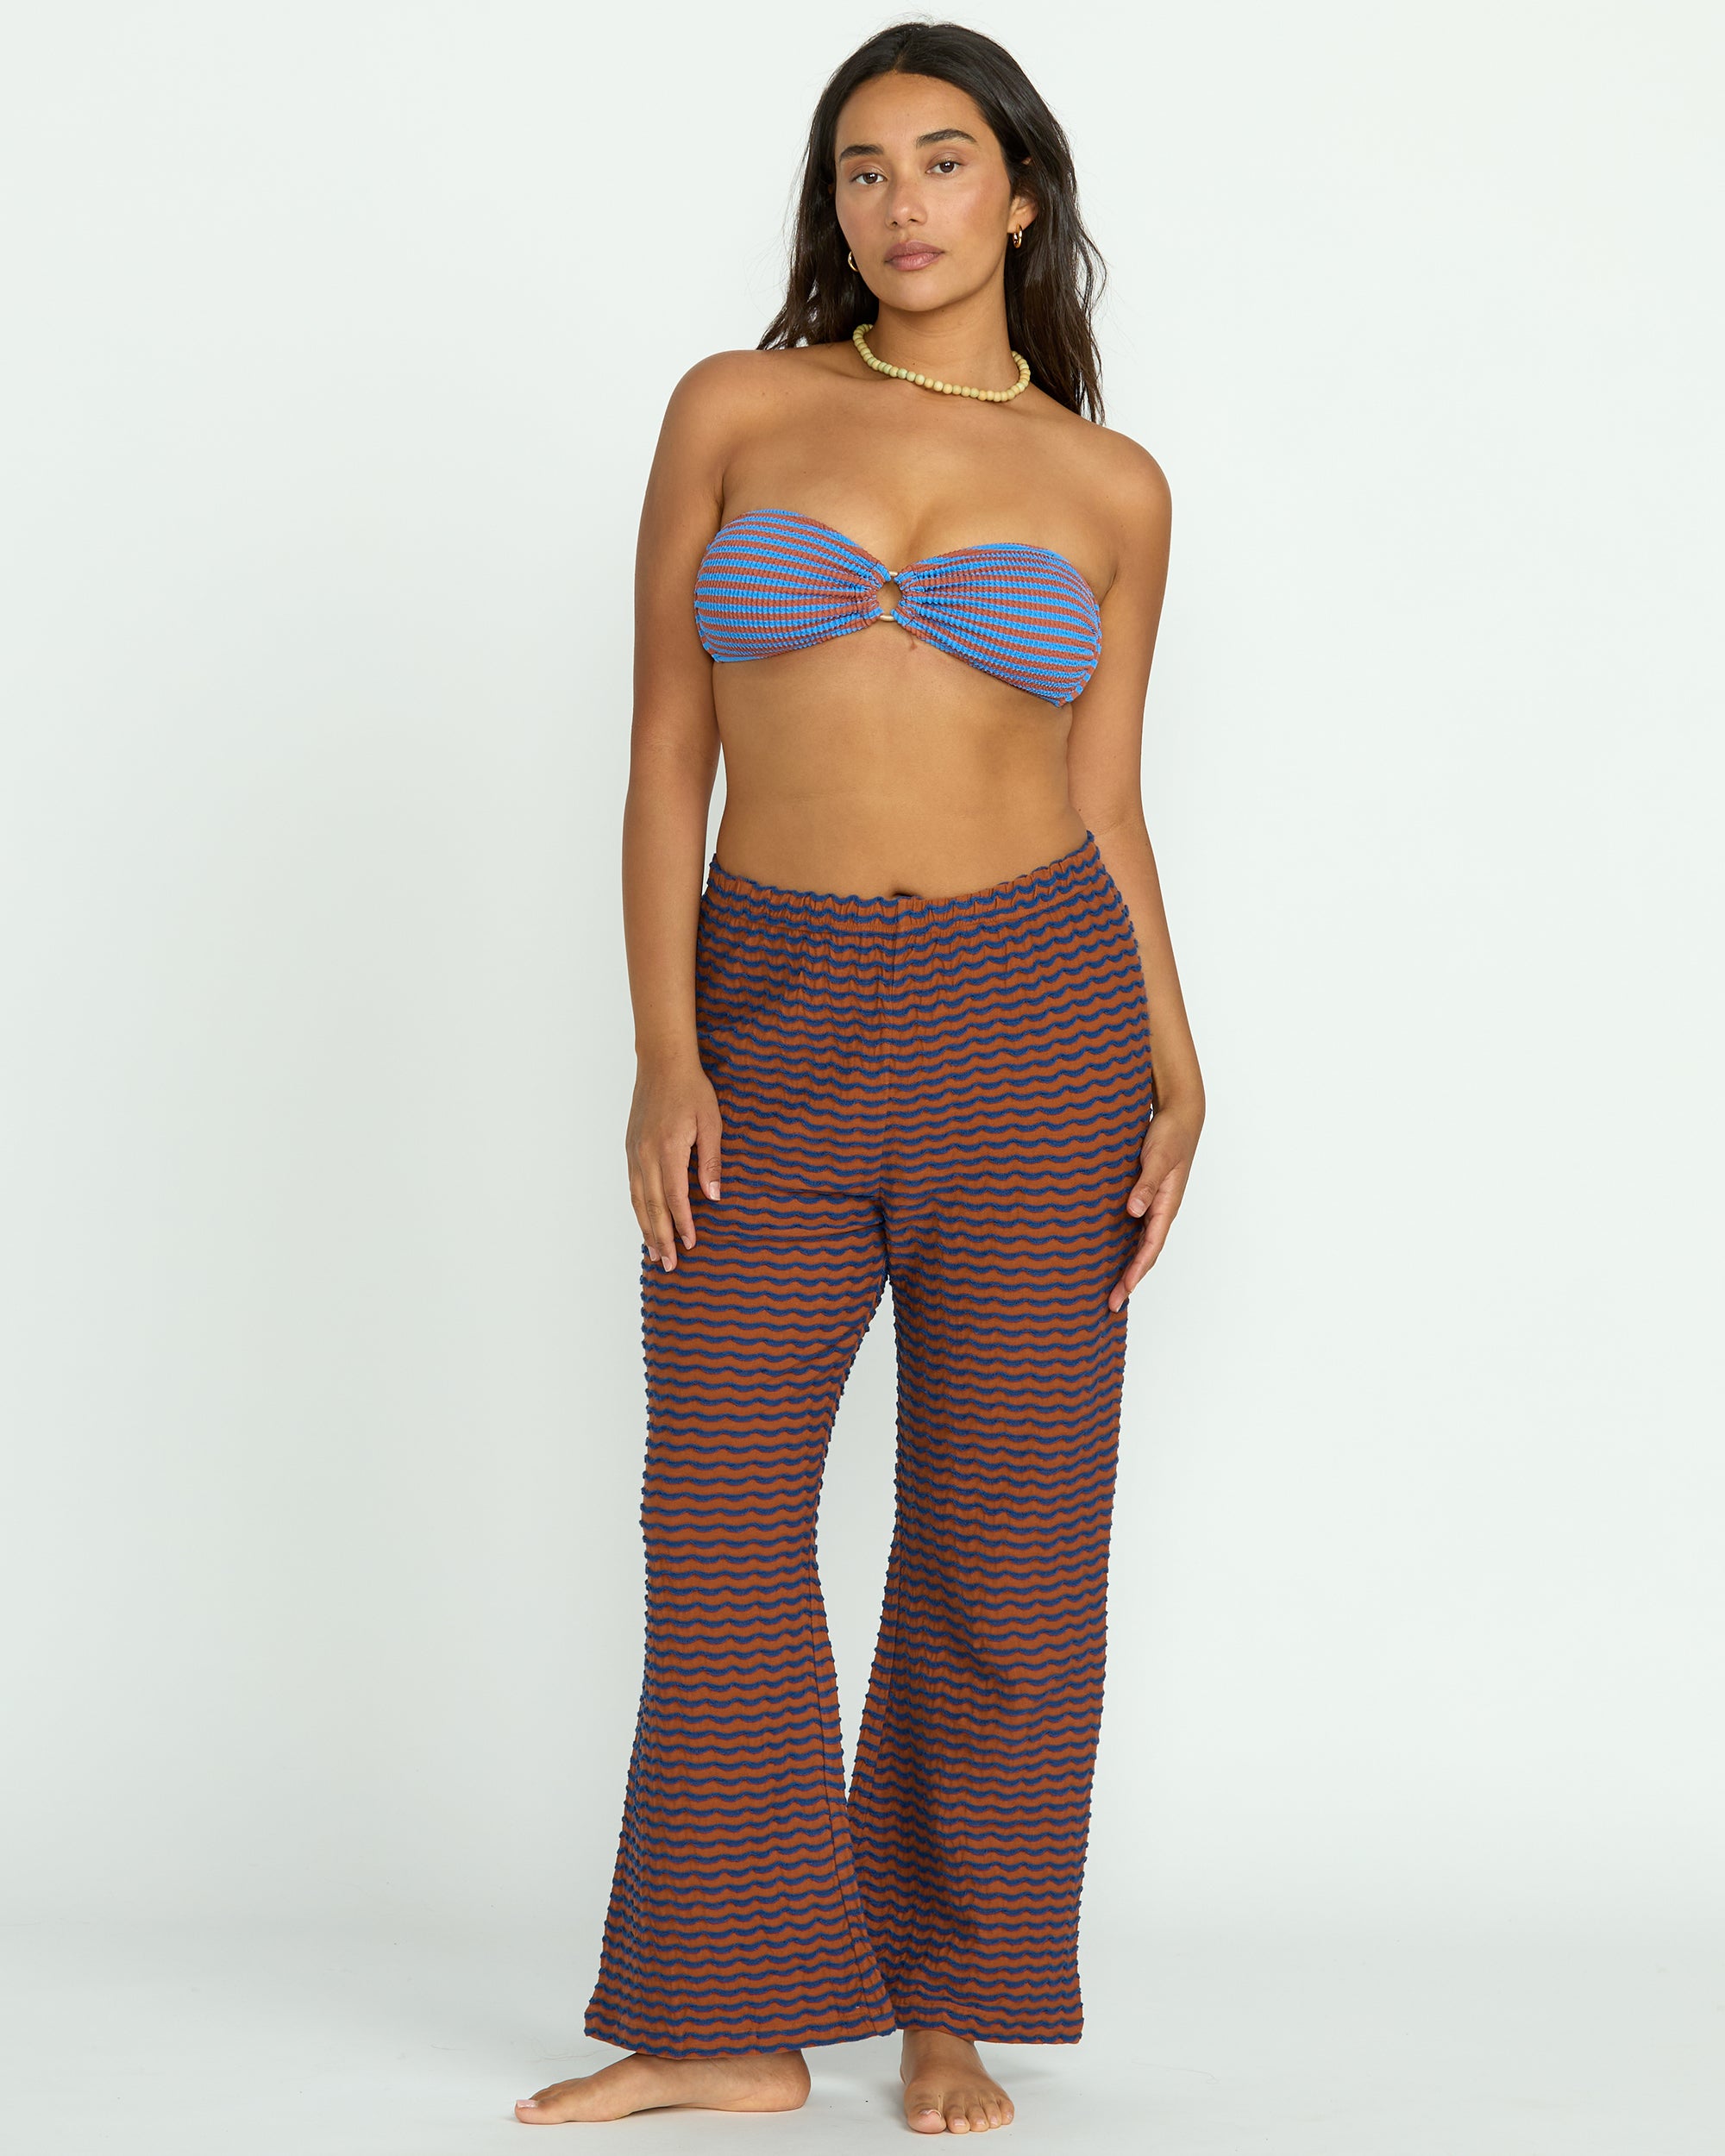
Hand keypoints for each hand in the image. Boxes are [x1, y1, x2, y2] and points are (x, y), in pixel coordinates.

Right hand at [626, 1052, 722, 1271]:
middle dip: (660, 1237)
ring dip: (645, 1228)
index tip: (690, 1244)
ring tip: (654, 1253)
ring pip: (637, 1199)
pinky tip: (643, 1221)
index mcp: (668, 1149)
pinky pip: (631, 1186)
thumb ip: (711, 1162)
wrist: (662, 1063)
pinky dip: (636, 1209)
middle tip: (668, 1265)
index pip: (674, 1197)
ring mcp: (634, 1152)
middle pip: (651, 1206)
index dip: (682, 1223)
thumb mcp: (711, 1123)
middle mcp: (646, 1154)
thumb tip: (714, 1197)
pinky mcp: (629, 1148)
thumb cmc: (692, 1090)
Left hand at [1108, 1098, 1202, 1310]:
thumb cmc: (1170, 1136)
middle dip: (1129, 1280)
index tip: (1123, 1291)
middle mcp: (1160, 1211)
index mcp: (1167, 1206)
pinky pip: (1133, 1229)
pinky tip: (1108, 1255)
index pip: (1150, 1247)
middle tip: (1111, 1304)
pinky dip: (1123, 1246)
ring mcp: (1153, 1206)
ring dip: (1126, 1267)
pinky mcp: (1144, 1197)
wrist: (1178, 1117)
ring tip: (1110, 1290)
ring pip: (1139, 1245)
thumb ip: (1146, 1184)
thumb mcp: (1157, 1158)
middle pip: (1145, 1254)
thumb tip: (1133, 1211)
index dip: (1136, 1271)